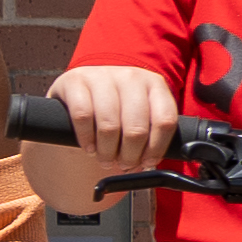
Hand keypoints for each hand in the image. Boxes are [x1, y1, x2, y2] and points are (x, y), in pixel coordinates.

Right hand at [49, 64, 182, 175]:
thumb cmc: (115, 105)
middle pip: (137, 128)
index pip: (165, 121)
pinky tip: (89, 147)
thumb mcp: (139, 111)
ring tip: (105, 159)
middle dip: (130, 155)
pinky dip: (86, 138)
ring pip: (109, 125)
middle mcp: (131, 76)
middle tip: (124, 165)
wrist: (81, 83)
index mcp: (154, 84)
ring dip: (107, 151)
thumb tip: (149, 165)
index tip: (147, 163)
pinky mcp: (76, 80)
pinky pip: (83, 116)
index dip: (157, 148)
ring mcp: (103, 76)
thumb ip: (150, 131)